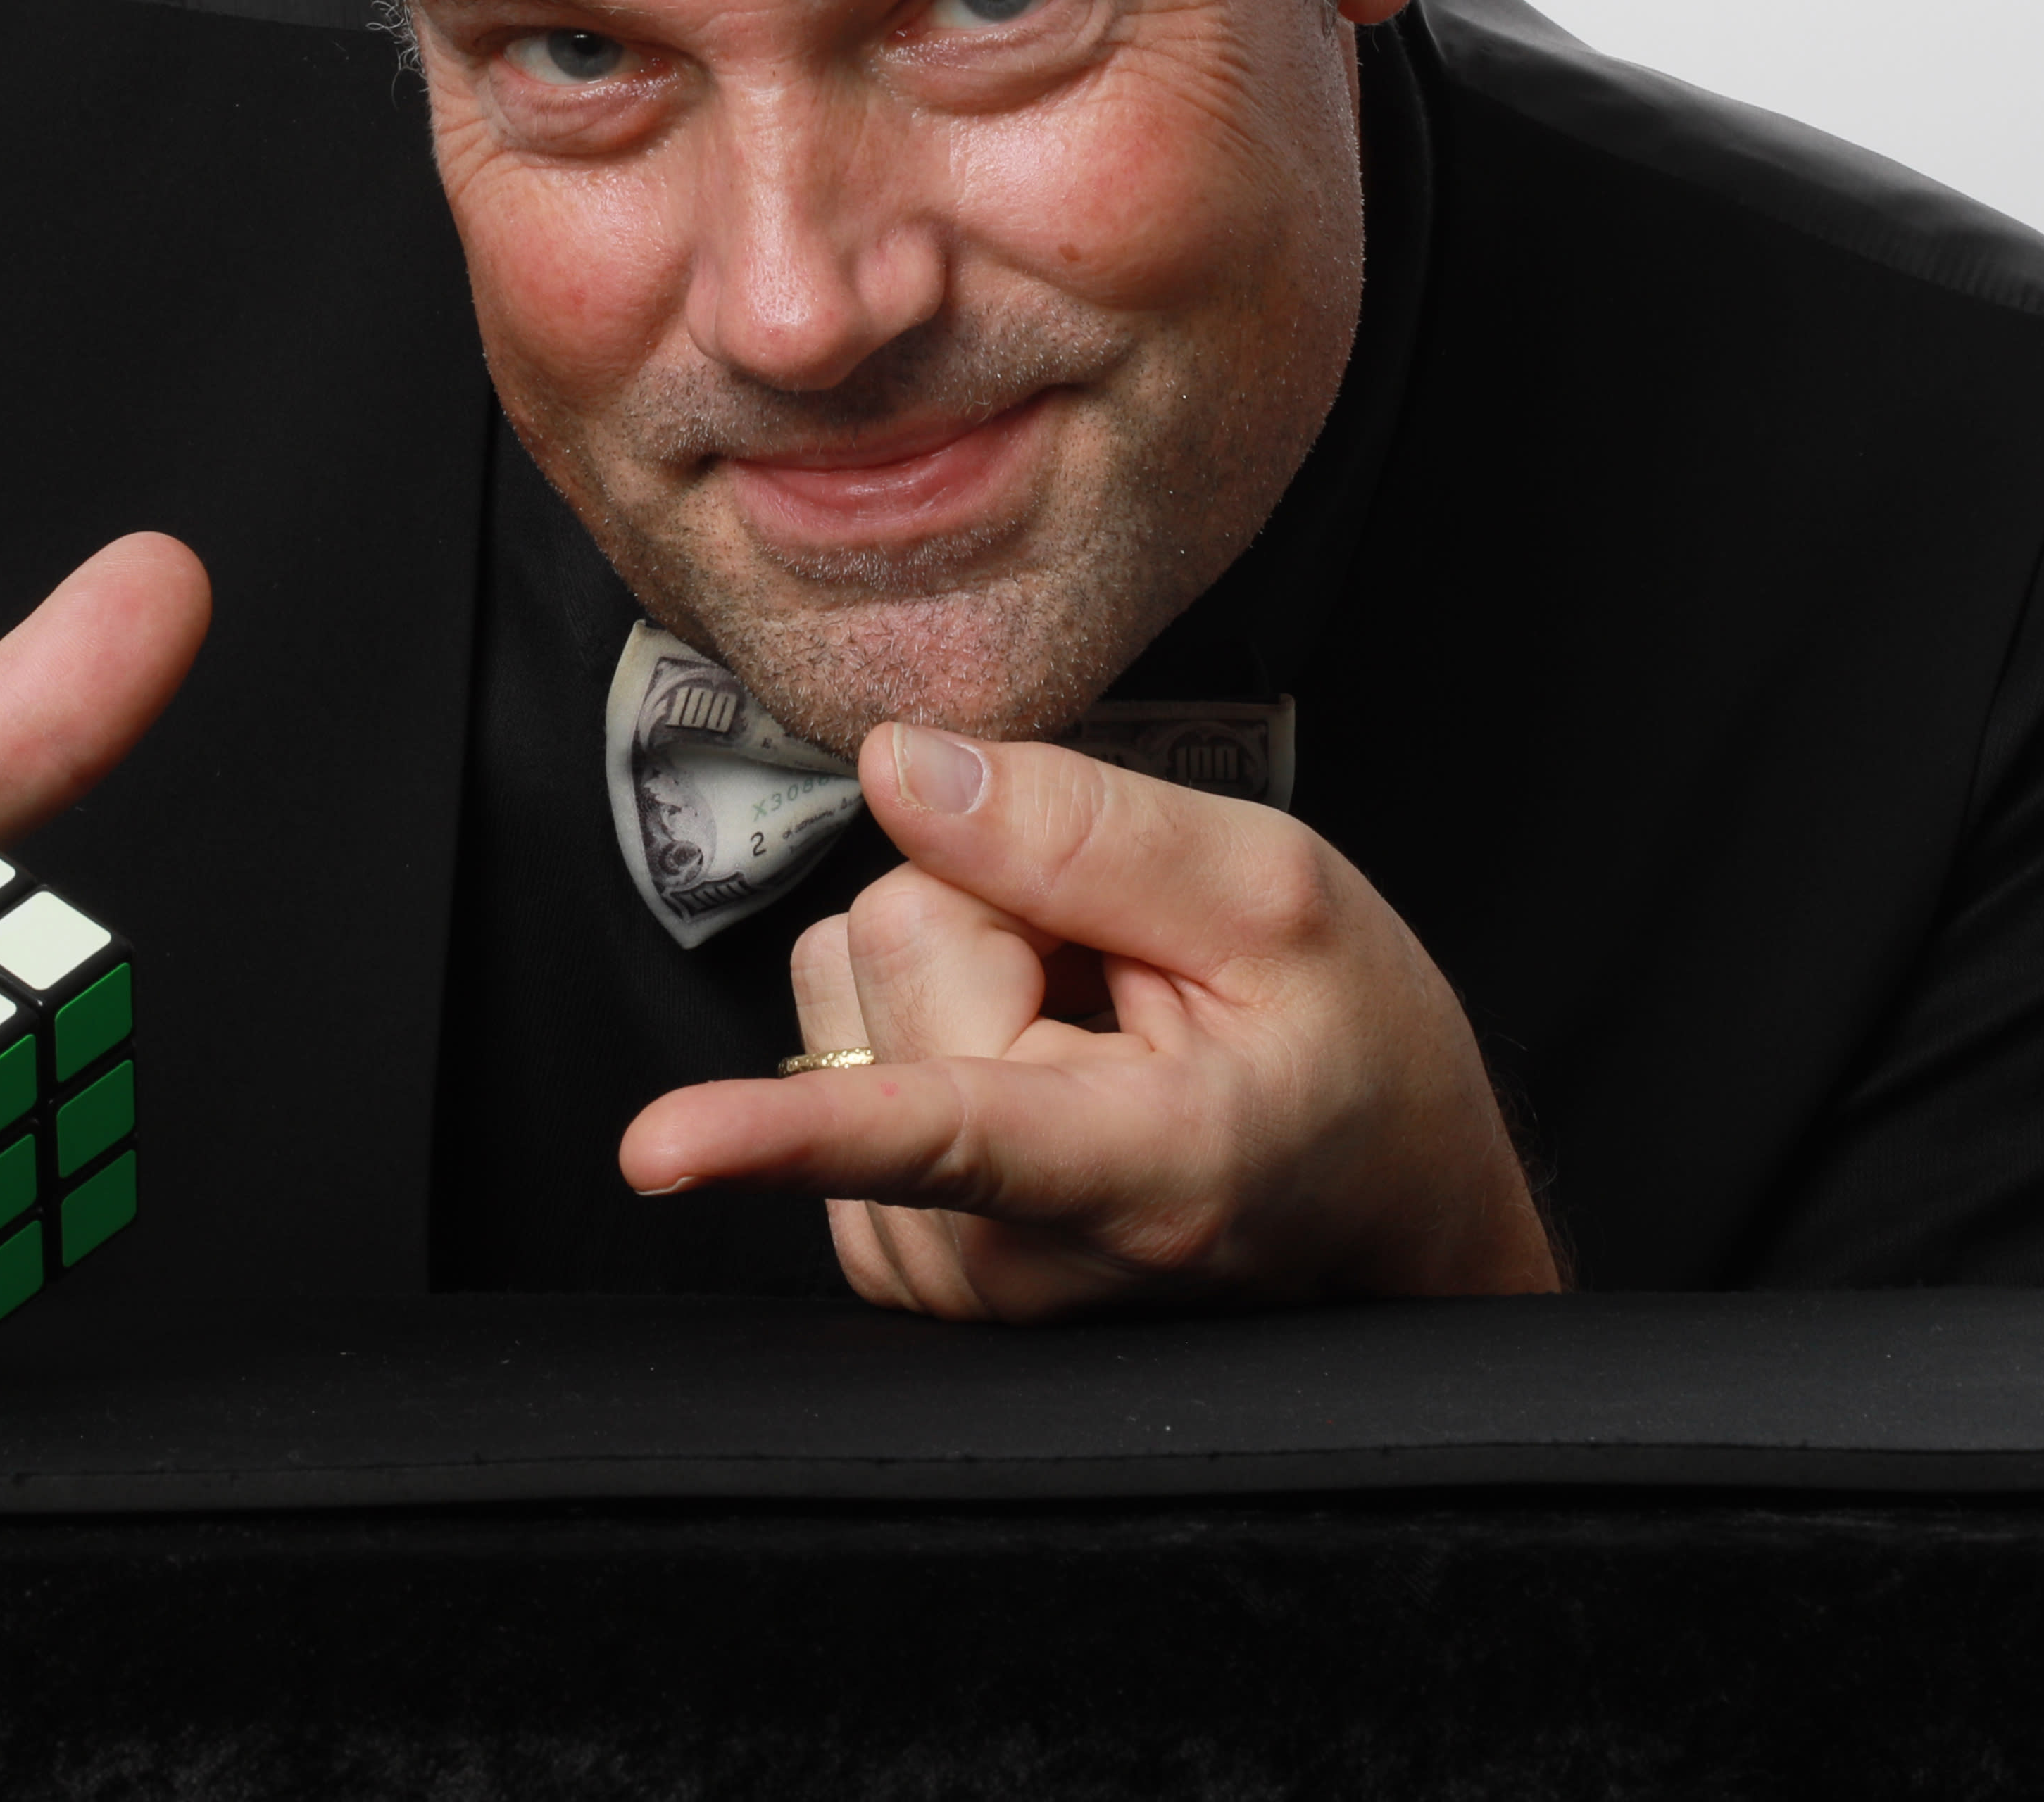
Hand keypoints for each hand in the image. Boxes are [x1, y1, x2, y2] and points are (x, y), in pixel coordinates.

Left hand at [616, 722, 1561, 1314]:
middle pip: (890, 937)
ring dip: (967, 968)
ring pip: (848, 983)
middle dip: (999, 912)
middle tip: (1131, 978)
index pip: (936, 1135)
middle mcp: (1013, 1254)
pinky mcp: (900, 1259)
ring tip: (1100, 1023)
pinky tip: (1048, 1056)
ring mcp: (947, 1272)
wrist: (1382, 1204)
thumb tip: (896, 770)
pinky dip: (936, 1025)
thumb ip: (1085, 828)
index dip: (784, 1134)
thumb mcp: (1280, 899)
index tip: (660, 1150)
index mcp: (1136, 1169)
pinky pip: (838, 1042)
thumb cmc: (1357, 1056)